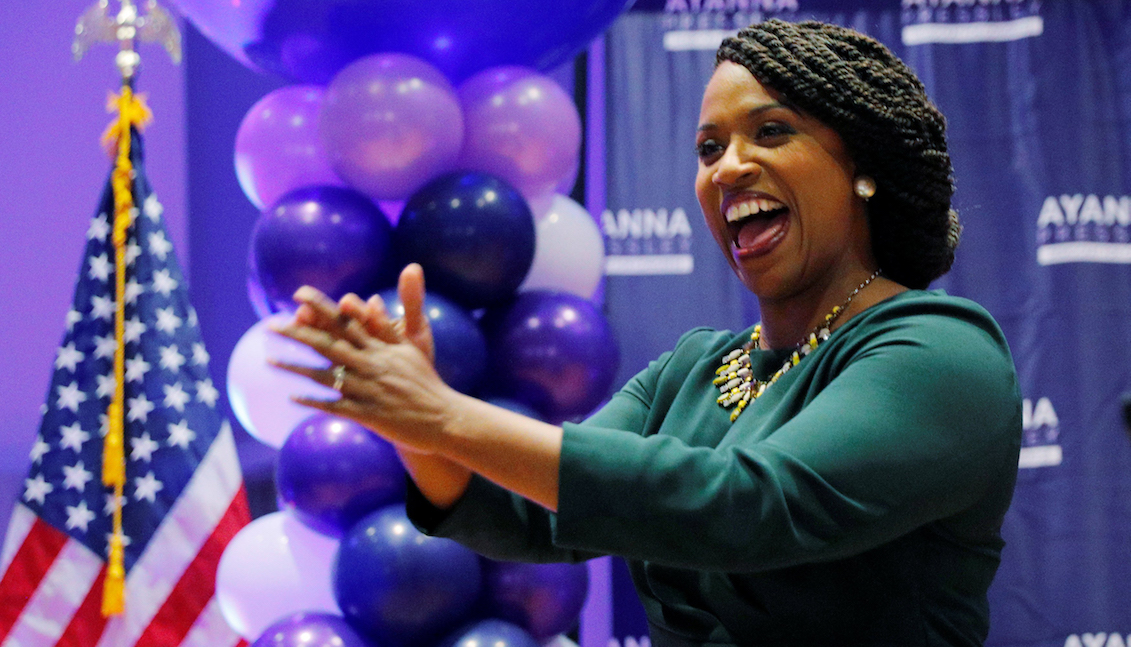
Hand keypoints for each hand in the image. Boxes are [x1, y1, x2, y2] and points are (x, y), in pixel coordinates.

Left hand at [270, 271, 454, 455]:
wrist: (444, 417)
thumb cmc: (427, 382)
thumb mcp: (411, 349)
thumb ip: (387, 326)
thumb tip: (371, 300)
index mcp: (381, 347)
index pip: (346, 321)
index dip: (321, 307)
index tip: (298, 295)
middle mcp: (371, 364)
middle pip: (328, 344)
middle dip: (298, 333)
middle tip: (271, 325)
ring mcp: (368, 390)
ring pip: (325, 375)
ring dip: (296, 367)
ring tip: (269, 361)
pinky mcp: (367, 413)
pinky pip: (334, 406)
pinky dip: (313, 402)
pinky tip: (292, 398)